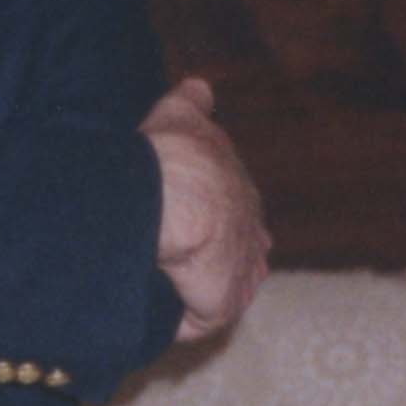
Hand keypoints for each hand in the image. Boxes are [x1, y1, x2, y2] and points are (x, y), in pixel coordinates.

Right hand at [142, 76, 270, 345]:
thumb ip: (192, 106)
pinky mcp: (223, 303)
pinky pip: (200, 319)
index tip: (198, 230)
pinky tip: (155, 312)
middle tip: (173, 265)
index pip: (237, 214)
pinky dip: (179, 319)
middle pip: (235, 258)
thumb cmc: (174, 154)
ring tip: (160, 290)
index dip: (218, 223)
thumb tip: (199, 87)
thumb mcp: (179, 117)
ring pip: (219, 290)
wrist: (176, 197)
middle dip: (212, 263)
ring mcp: (239, 273)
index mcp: (240, 195)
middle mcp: (249, 236)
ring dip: (195, 293)